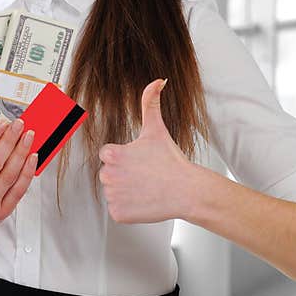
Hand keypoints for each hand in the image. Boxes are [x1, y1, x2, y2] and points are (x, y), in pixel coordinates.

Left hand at [98, 79, 198, 223]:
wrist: (187, 191)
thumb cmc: (171, 161)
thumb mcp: (157, 129)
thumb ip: (150, 102)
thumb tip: (157, 81)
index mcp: (112, 154)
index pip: (108, 155)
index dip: (125, 158)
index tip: (139, 161)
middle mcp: (108, 175)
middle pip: (109, 174)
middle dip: (124, 174)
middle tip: (145, 174)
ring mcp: (113, 196)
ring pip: (114, 192)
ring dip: (126, 191)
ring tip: (146, 187)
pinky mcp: (119, 214)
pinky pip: (118, 210)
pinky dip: (129, 208)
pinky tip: (144, 200)